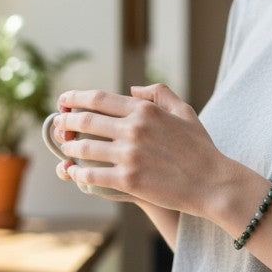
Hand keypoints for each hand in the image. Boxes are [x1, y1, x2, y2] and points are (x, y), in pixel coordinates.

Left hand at [52, 84, 238, 215]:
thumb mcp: (185, 112)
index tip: (63, 102)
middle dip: (65, 122)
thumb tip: (131, 88)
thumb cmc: (201, 149)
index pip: (99, 99)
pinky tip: (73, 172)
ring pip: (84, 147)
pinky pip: (91, 174)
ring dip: (69, 148)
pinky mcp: (129, 180)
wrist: (213, 183)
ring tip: (66, 149)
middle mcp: (134, 129)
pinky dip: (77, 172)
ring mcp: (130, 155)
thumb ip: (159, 94)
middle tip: (58, 126)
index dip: (75, 99)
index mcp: (145, 110)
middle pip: (85, 120)